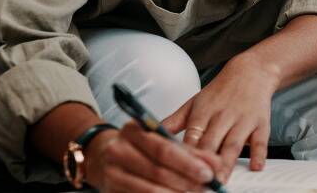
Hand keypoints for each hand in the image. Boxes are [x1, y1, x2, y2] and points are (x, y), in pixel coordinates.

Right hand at [84, 122, 222, 191]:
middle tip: (206, 187)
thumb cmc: (139, 145)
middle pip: (157, 170)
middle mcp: (119, 151)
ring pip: (149, 189)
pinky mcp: (111, 190)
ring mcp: (112, 173)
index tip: (208, 172)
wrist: (102, 155)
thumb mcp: (161, 139)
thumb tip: (215, 164)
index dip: (188, 163)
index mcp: (133, 130)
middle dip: (186, 181)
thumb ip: (188, 149)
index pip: (164, 148)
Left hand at [162, 53, 280, 182]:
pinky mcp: (261, 123)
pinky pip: (260, 140)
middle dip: (204, 164)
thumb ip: (173, 122)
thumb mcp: (194, 103)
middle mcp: (222, 116)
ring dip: (227, 163)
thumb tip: (147, 133)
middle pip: (211, 143)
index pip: (191, 137)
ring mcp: (243, 120)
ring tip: (220, 181)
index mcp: (203, 112)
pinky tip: (255, 167)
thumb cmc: (221, 91)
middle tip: (198, 182)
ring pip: (233, 144)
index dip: (184, 156)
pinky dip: (259, 154)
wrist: (251, 72)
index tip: (177, 171)